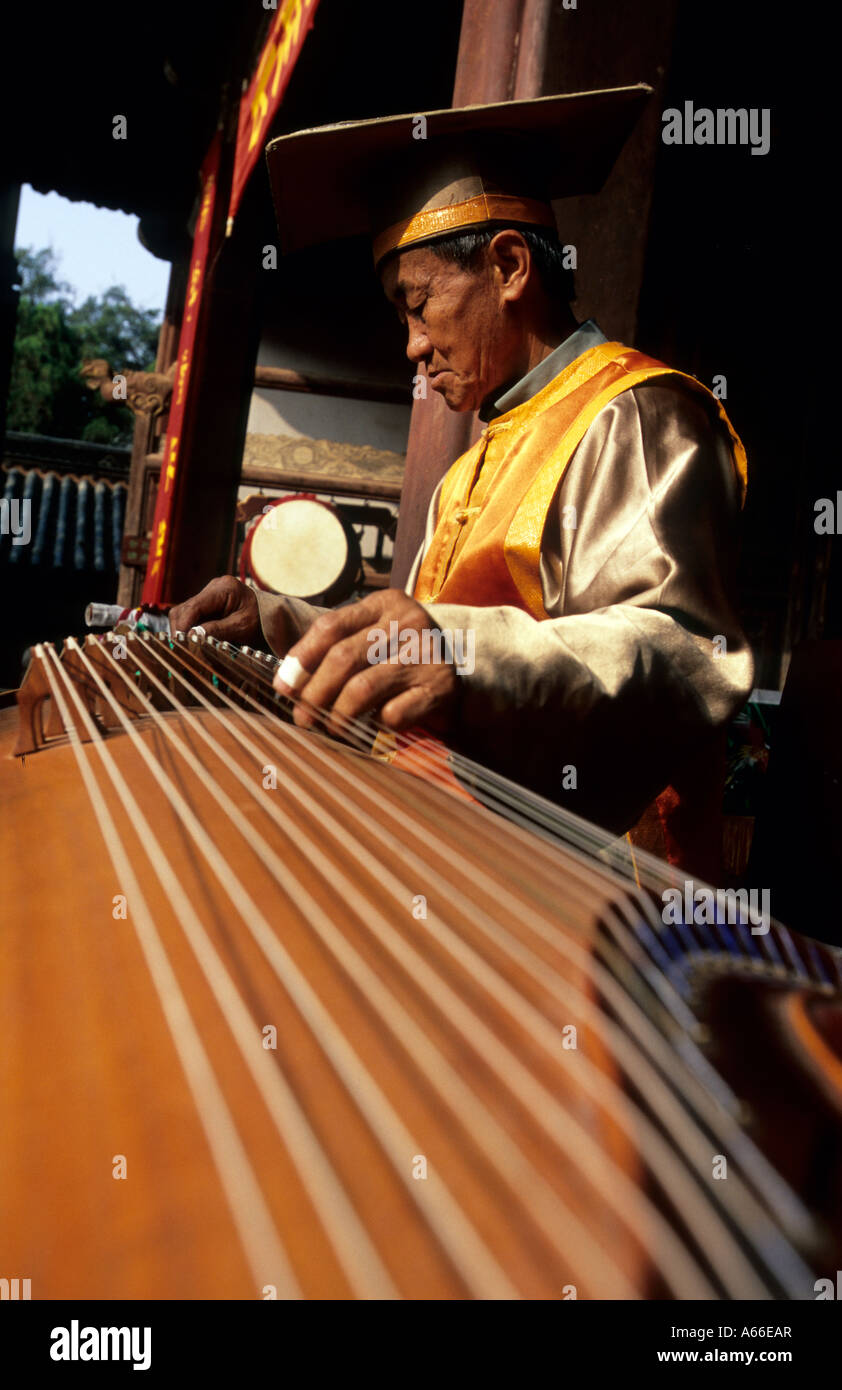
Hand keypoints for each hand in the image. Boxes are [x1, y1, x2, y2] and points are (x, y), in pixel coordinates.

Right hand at [168, 576, 267, 646]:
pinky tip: (194, 641)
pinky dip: (191, 629)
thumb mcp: (242, 627)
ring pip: (184, 613)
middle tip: (182, 649)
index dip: (184, 625)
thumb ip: (217, 630)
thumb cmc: (261, 620)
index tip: (180, 643)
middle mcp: (213, 587)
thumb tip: (192, 636)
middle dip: (181, 629)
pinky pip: (192, 617)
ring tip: (187, 647)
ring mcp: (209, 595)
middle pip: (185, 608)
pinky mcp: (208, 604)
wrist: (272, 616)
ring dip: (184, 630)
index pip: (194, 606)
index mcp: (224, 588)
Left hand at [273, 589, 459, 736]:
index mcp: (386, 603)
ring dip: (339, 715)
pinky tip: (377, 725)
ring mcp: (427, 653)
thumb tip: (287, 683)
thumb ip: (335, 650)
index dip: (302, 658)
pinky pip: (394, 713)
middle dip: (315, 692)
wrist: (463, 672)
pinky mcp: (441, 687)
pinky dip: (378, 724)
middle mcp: (409, 621)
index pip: (332, 625)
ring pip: (363, 688)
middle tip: (302, 717)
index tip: (284, 685)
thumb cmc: (402, 658)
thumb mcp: (374, 639)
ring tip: (332, 728)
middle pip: (343, 657)